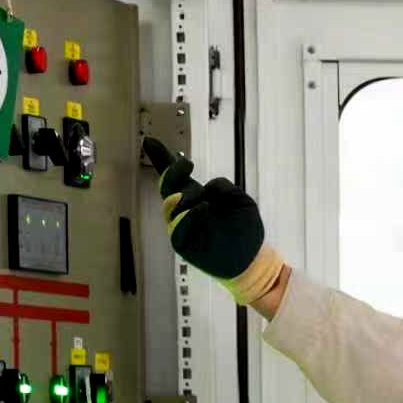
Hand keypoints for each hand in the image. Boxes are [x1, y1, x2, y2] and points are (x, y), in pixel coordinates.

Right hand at [142, 138, 287, 308]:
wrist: (252, 260)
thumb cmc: (246, 231)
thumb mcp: (242, 202)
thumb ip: (225, 189)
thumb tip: (208, 185)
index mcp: (198, 197)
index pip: (177, 177)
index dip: (164, 159)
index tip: (150, 141)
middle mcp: (186, 210)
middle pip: (168, 187)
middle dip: (173, 172)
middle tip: (186, 164)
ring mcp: (183, 226)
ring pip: (170, 206)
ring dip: (182, 195)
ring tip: (201, 198)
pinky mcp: (183, 244)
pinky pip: (177, 229)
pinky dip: (189, 216)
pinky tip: (203, 208)